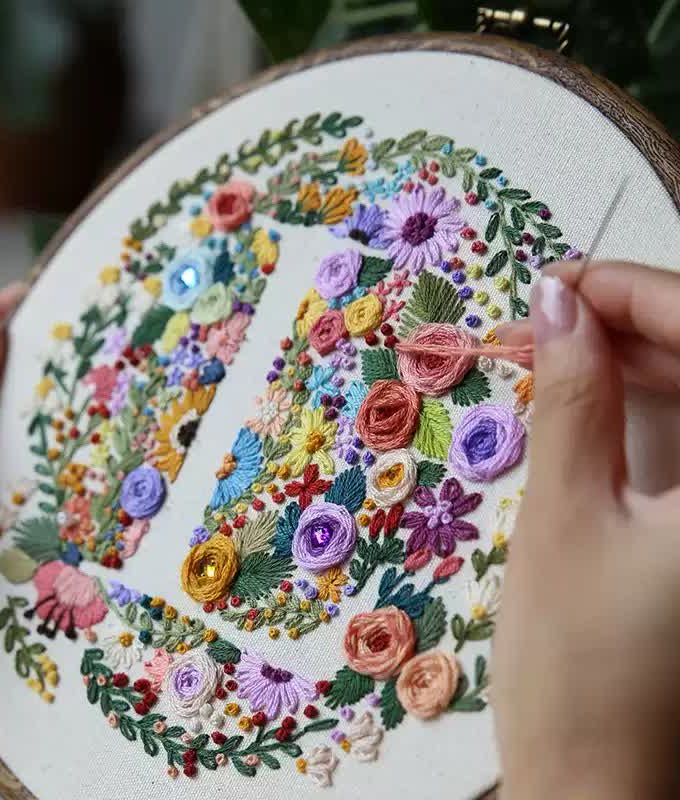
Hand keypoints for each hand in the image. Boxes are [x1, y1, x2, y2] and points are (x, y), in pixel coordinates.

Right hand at [493, 273, 679, 797]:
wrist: (600, 782)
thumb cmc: (577, 664)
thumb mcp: (564, 515)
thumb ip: (569, 399)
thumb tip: (555, 303)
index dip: (634, 293)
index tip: (558, 283)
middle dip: (627, 324)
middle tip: (538, 319)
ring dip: (632, 362)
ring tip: (548, 353)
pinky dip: (645, 406)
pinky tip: (588, 397)